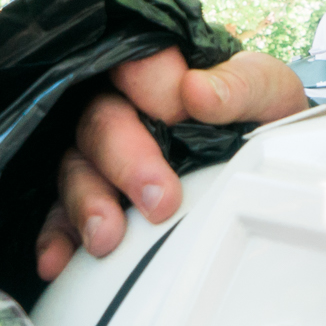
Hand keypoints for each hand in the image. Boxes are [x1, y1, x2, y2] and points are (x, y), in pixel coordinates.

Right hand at [35, 49, 306, 279]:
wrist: (269, 157)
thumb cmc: (261, 115)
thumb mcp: (267, 89)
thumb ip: (238, 85)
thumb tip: (197, 91)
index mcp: (161, 72)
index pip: (137, 64)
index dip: (149, 85)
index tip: (178, 112)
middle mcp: (121, 108)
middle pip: (100, 123)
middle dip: (126, 162)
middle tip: (159, 199)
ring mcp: (102, 155)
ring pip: (75, 169)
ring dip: (88, 204)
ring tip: (107, 237)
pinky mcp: (94, 197)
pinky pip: (59, 215)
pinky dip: (56, 238)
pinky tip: (58, 261)